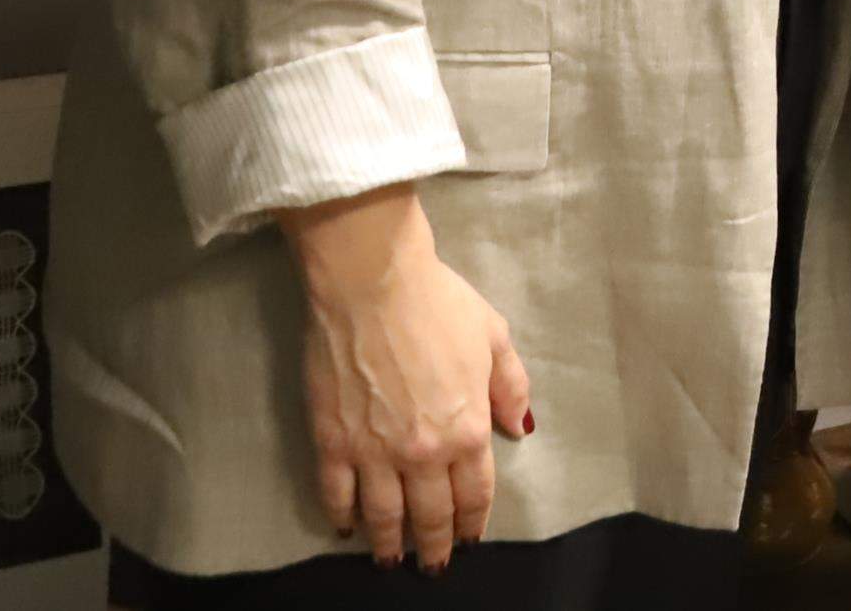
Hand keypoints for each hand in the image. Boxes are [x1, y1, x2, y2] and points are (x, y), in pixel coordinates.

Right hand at [283, 186, 530, 573]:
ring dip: (389, 544)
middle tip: (433, 566)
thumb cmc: (439, 303)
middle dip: (435, 545)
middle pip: (430, 515)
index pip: (474, 493)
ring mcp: (374, 452)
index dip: (473, 521)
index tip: (470, 539)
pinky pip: (337, 494)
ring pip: (384, 516)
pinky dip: (342, 517)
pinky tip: (346, 528)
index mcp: (467, 429)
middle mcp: (423, 452)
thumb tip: (518, 428)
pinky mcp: (332, 443)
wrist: (373, 284)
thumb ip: (510, 386)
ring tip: (391, 560)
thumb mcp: (494, 337)